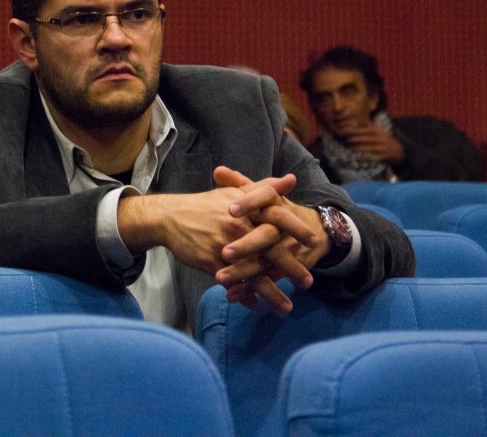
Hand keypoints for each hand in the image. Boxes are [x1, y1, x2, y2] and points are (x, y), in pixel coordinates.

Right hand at [117, 172, 319, 312]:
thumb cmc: (206, 205)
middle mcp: (238, 227)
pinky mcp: (212, 262)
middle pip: (270, 250)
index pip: (278, 218)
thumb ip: (265, 188)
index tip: (315, 242)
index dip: (297, 229)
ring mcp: (225, 246)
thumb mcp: (235, 193)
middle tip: (308, 282)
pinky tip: (255, 305)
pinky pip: (232, 282)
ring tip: (286, 307)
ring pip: (253, 272)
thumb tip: (291, 180)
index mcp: (246, 209)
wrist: (171, 217)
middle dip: (291, 268)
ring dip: (271, 292)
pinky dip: (244, 295)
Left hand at [343, 122, 404, 163]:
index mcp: (381, 132)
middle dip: (358, 139)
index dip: (359, 130)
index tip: (350, 131)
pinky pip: (373, 158)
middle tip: (348, 140)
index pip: (369, 130)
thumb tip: (360, 120)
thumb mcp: (381, 132)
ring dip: (359, 148)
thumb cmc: (386, 140)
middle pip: (368, 139)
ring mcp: (384, 148)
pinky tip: (358, 158)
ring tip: (351, 148)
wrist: (400, 151)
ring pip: (370, 148)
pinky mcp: (384, 157)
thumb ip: (371, 126)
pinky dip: (365, 158)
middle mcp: (382, 140)